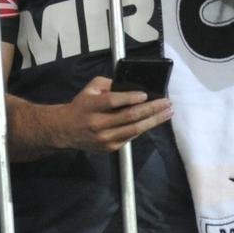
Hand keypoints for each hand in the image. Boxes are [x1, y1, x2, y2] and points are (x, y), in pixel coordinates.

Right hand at [48, 75, 172, 153]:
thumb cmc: (81, 106)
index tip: (145, 95)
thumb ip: (108, 84)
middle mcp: (98, 123)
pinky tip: (153, 121)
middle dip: (151, 109)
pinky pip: (131, 137)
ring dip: (154, 120)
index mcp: (91, 106)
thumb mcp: (90, 89)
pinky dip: (144, 128)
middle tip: (166, 102)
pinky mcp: (110, 148)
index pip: (113, 101)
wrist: (66, 130)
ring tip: (167, 112)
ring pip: (134, 129)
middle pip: (129, 117)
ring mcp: (104, 138)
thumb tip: (131, 86)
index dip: (130, 98)